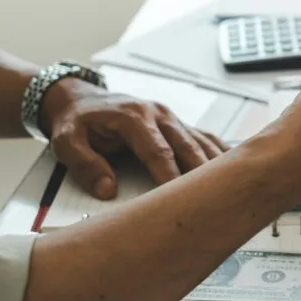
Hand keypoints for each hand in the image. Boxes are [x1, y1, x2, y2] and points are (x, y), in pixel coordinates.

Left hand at [41, 80, 228, 199]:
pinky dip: (219, 151)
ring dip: (216, 164)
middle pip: (188, 146)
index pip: (158, 151)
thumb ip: (85, 164)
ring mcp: (171, 118)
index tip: (180, 200)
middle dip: (202, 174)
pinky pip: (204, 137)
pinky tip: (235, 165)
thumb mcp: (66, 141)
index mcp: (134, 117)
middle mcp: (159, 114)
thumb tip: (108, 189)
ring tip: (233, 186)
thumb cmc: (76, 122)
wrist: (80, 99)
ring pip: (201, 141)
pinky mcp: (177, 124)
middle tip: (215, 198)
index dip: (171, 176)